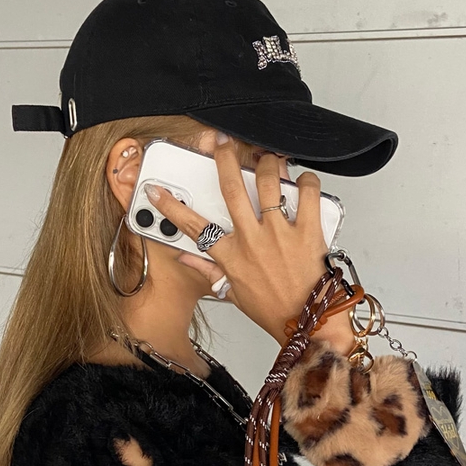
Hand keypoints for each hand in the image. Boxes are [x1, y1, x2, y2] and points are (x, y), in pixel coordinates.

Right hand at [147, 132, 336, 343]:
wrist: (307, 322)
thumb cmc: (273, 309)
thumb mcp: (233, 292)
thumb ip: (208, 271)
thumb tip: (184, 259)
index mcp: (231, 256)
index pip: (193, 227)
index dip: (172, 207)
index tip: (157, 191)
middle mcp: (252, 240)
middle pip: (231, 189)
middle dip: (223, 159)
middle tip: (221, 143)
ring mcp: (280, 234)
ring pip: (268, 182)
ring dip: (267, 164)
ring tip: (268, 159)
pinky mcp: (308, 231)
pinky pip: (306, 194)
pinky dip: (305, 181)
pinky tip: (302, 180)